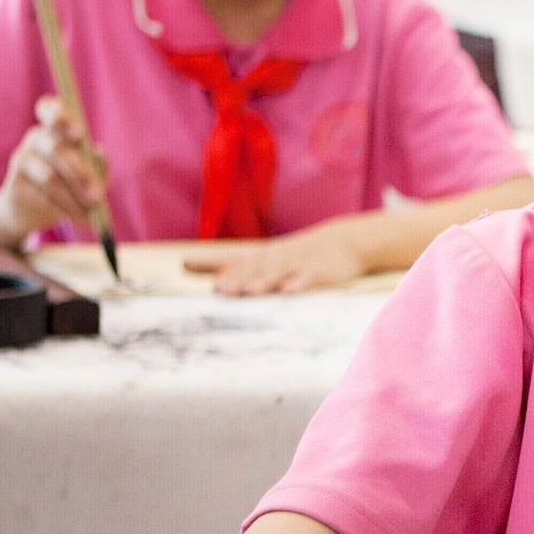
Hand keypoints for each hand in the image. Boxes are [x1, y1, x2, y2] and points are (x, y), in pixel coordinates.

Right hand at [0, 96, 103, 241]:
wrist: (31, 211)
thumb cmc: (69, 185)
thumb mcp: (89, 175)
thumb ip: (97, 164)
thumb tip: (99, 151)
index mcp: (55, 128)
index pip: (49, 108)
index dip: (61, 117)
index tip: (80, 135)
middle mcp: (35, 137)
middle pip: (56, 149)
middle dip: (80, 175)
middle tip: (97, 197)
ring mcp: (22, 158)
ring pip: (50, 178)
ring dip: (74, 199)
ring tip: (90, 214)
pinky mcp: (14, 183)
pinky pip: (42, 196)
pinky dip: (64, 209)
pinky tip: (77, 218)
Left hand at [187, 220, 370, 295]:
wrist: (346, 241)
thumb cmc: (301, 254)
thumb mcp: (270, 257)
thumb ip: (237, 266)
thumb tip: (204, 275)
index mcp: (265, 256)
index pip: (234, 259)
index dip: (211, 261)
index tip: (187, 263)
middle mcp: (278, 258)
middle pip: (254, 268)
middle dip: (237, 278)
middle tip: (219, 288)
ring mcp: (299, 264)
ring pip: (279, 273)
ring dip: (263, 281)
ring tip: (248, 291)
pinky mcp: (321, 272)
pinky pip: (309, 279)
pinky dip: (299, 284)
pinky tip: (289, 292)